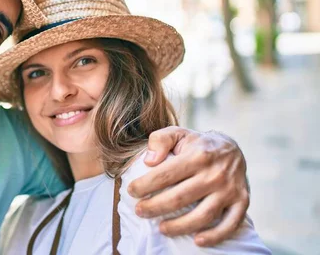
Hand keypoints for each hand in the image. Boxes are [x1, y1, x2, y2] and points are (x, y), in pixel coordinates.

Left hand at [127, 126, 248, 246]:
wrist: (233, 148)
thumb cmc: (197, 144)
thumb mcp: (177, 133)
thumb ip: (159, 140)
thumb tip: (148, 161)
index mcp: (198, 155)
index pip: (166, 174)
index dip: (145, 185)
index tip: (131, 191)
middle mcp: (215, 174)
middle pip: (181, 198)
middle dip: (155, 207)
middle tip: (140, 211)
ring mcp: (230, 190)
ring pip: (203, 216)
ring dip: (179, 226)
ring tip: (161, 229)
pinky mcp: (242, 202)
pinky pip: (230, 225)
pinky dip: (214, 236)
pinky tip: (197, 240)